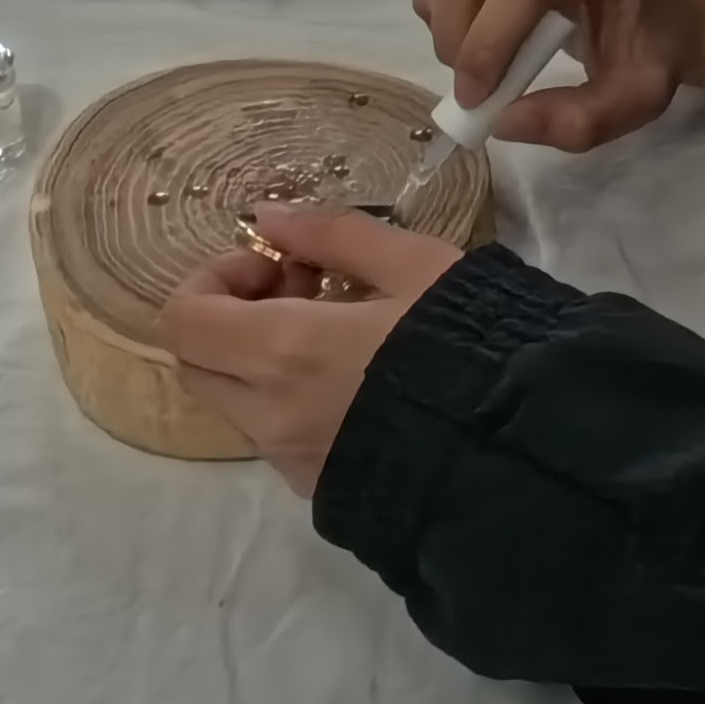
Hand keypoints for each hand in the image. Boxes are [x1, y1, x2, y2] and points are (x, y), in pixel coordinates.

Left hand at [155, 208, 462, 494]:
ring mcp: (288, 457)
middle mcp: (267, 412)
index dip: (213, 278)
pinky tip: (352, 382)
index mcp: (283, 350)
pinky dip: (286, 398)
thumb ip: (333, 233)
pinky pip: (272, 435)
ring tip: (335, 336)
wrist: (521, 446)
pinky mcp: (313, 487)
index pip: (184, 319)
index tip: (278, 265)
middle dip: (230, 317)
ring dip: (258, 359)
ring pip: (232, 401)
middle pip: (195, 362)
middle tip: (301, 292)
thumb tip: (269, 216)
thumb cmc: (471, 342)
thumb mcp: (415, 265)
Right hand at [418, 0, 704, 152]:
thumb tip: (502, 124)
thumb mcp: (634, 101)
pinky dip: (452, 3)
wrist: (681, 10)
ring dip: (450, 20)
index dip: (491, 40)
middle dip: (462, 34)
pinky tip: (482, 38)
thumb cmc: (662, 51)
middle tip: (473, 91)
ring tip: (480, 69)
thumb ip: (573, 123)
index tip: (479, 97)